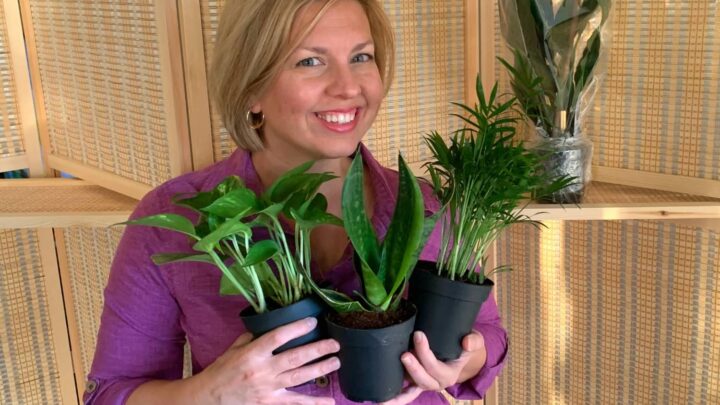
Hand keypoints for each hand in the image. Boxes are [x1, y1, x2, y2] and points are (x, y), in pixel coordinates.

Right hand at [192, 317, 339, 404]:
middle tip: (334, 343)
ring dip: (320, 369)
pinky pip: (296, 404)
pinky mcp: (270, 404)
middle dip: (318, 349)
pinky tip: (330, 402)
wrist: (208, 398)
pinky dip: (314, 403)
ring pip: (300, 377)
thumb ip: (253, 337)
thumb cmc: (222, 371)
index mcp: (252, 353)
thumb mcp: (234, 349)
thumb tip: (271, 325)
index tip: (313, 321)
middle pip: (295, 357)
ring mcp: (268, 389)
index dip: (297, 328)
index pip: (278, 337)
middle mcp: (262, 370)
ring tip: (336, 361)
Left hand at [380, 330, 486, 404]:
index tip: (418, 334)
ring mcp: (425, 384)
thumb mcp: (476, 341)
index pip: (436, 367)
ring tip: (386, 380)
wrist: (462, 352)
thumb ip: (474, 341)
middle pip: (423, 379)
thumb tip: (466, 342)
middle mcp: (437, 383)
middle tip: (405, 354)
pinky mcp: (416, 382)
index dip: (426, 352)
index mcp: (450, 375)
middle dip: (414, 367)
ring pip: (412, 386)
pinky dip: (397, 398)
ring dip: (400, 385)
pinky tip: (382, 401)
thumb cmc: (465, 345)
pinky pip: (407, 393)